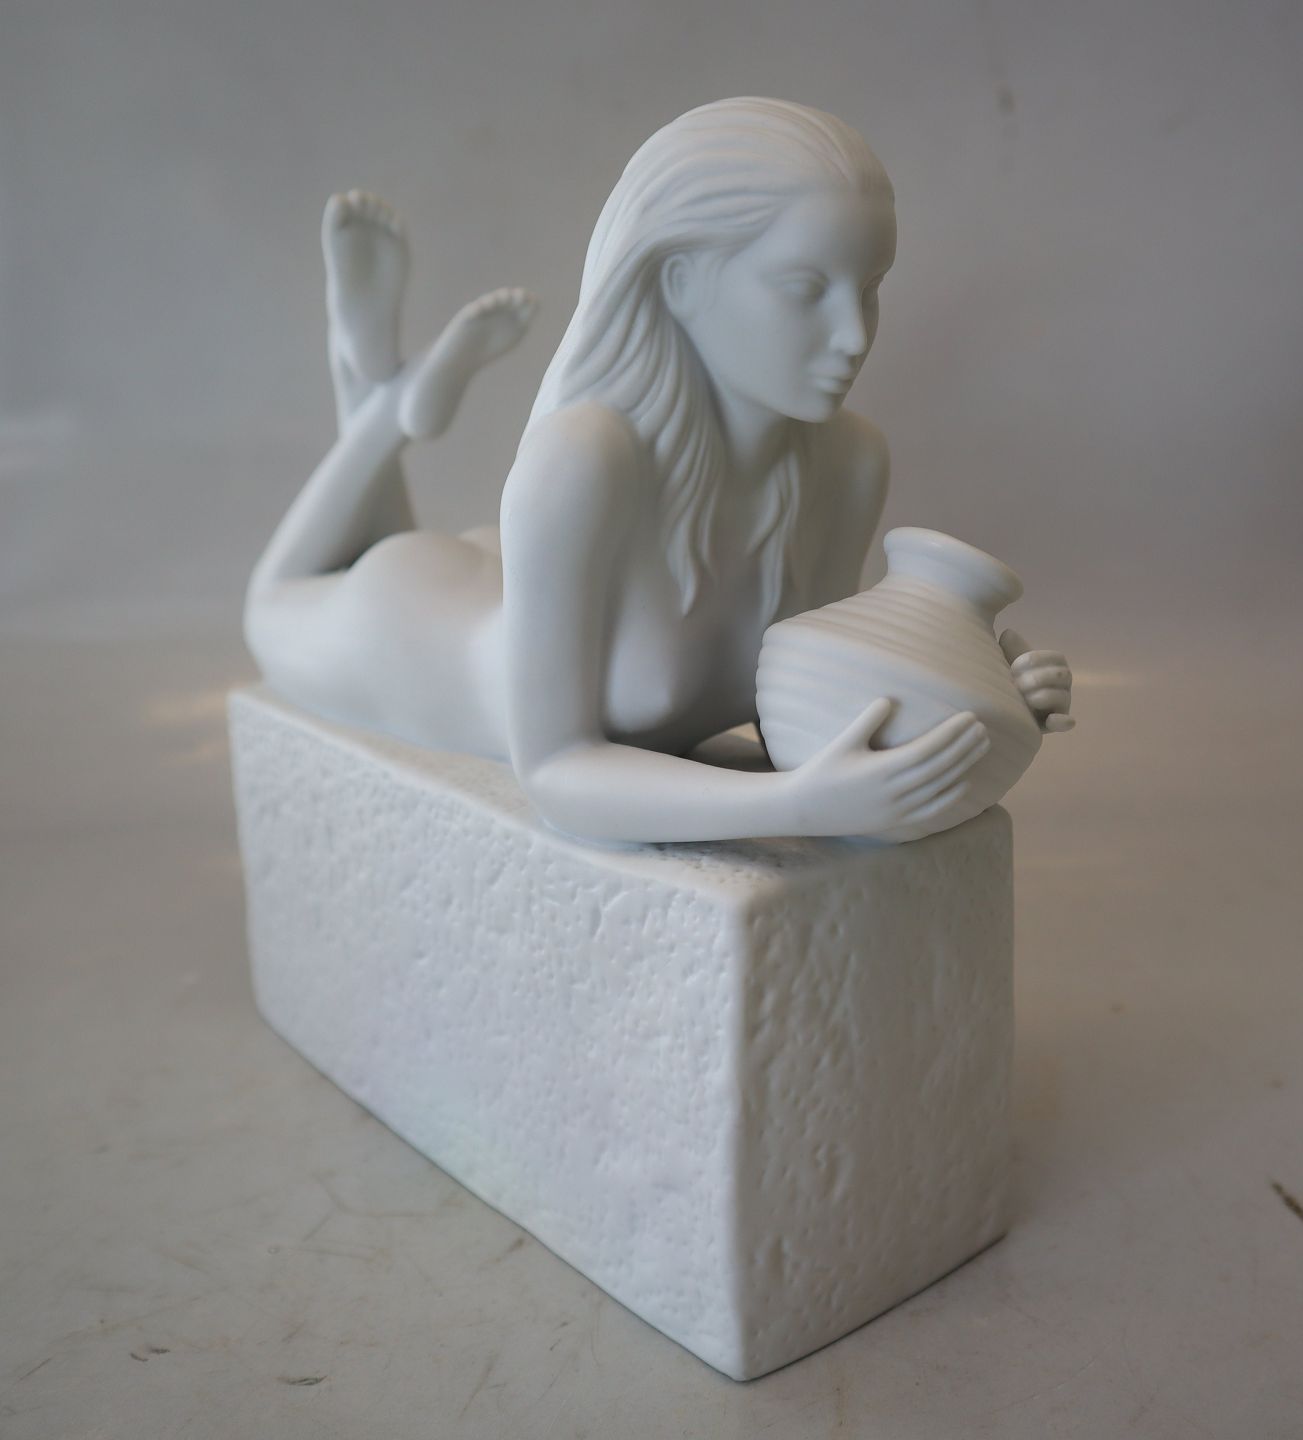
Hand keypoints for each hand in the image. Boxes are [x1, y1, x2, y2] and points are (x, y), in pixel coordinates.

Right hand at [785, 698, 989, 837]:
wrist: (804, 809)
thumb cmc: (822, 770)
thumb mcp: (842, 742)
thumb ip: (867, 721)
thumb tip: (889, 699)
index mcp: (881, 770)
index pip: (928, 749)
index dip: (951, 734)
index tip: (970, 717)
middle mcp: (894, 792)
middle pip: (940, 767)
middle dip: (964, 747)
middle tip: (983, 728)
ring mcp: (896, 810)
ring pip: (940, 788)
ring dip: (964, 767)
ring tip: (982, 747)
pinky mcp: (895, 822)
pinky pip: (931, 811)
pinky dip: (951, 797)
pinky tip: (965, 782)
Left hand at [999, 628, 1074, 732]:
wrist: (1006, 704)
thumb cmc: (1012, 676)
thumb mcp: (1009, 659)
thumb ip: (1010, 646)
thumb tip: (1008, 633)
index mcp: (1056, 665)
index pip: (1056, 658)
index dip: (1033, 660)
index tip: (1014, 667)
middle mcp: (1063, 684)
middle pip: (1061, 675)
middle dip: (1036, 678)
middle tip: (1015, 684)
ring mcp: (1061, 704)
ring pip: (1062, 697)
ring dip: (1041, 697)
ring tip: (1023, 700)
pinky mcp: (1055, 723)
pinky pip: (1066, 723)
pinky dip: (1062, 722)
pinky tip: (1051, 719)